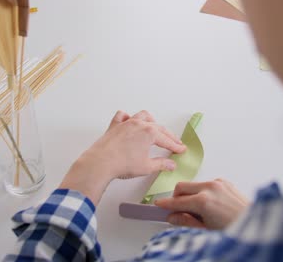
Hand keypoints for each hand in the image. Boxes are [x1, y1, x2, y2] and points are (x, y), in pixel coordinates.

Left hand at [60, 110, 185, 204]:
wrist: (101, 163)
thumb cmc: (123, 164)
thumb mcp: (146, 167)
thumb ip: (161, 164)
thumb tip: (171, 165)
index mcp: (149, 133)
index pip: (167, 140)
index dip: (175, 146)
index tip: (181, 149)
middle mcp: (139, 124)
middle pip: (158, 128)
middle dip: (168, 136)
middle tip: (174, 142)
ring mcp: (126, 123)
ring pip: (142, 116)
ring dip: (150, 121)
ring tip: (154, 127)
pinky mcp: (114, 126)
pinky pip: (122, 116)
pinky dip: (127, 117)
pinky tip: (129, 121)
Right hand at [155, 179, 249, 229]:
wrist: (257, 226)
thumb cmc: (235, 230)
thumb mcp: (205, 231)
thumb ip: (186, 222)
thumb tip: (173, 217)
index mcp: (204, 201)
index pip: (176, 201)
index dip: (165, 204)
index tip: (158, 206)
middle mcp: (211, 188)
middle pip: (182, 187)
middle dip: (177, 198)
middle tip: (178, 211)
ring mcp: (219, 183)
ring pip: (194, 185)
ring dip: (191, 195)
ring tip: (199, 212)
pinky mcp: (225, 182)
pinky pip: (206, 184)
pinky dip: (203, 193)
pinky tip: (210, 206)